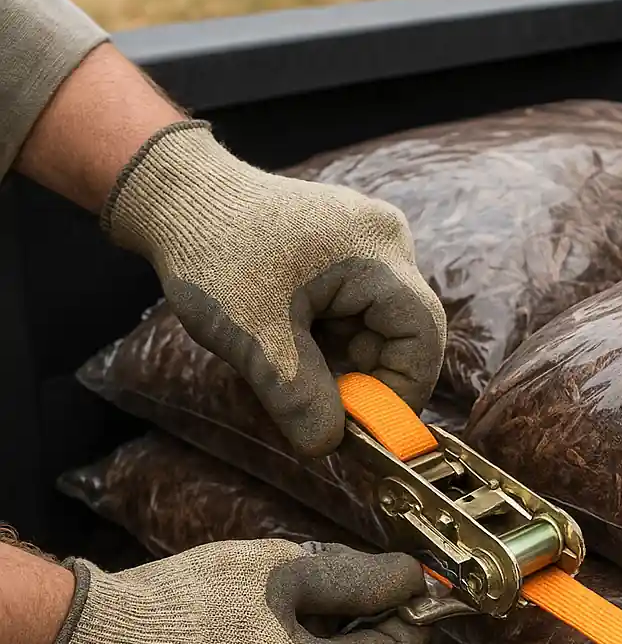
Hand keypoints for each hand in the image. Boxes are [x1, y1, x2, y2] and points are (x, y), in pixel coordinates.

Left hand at [101, 121, 446, 456]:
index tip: (364, 429)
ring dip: (342, 362)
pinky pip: (357, 312)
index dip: (402, 391)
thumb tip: (328, 448)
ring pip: (377, 329)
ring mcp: (369, 244)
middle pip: (402, 335)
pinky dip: (331, 342)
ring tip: (290, 366)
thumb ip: (298, 397)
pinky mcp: (348, 252)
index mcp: (377, 252)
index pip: (422, 336)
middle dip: (364, 378)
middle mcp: (386, 242)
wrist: (176, 196)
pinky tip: (291, 341)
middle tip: (320, 409)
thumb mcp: (255, 336)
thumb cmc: (213, 254)